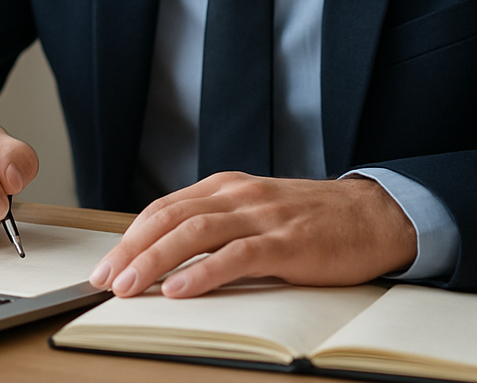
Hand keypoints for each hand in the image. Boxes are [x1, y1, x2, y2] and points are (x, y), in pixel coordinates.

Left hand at [90, 173, 416, 297]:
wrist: (373, 215)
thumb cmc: (313, 220)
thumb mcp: (257, 211)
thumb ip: (219, 224)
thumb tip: (169, 255)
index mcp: (227, 187)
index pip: (165, 208)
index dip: (130, 236)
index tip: (106, 264)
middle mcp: (238, 195)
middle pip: (170, 219)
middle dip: (131, 249)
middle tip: (103, 280)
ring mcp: (262, 216)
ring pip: (194, 234)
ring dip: (155, 260)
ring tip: (129, 287)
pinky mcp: (286, 243)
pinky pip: (236, 256)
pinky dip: (203, 273)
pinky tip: (180, 289)